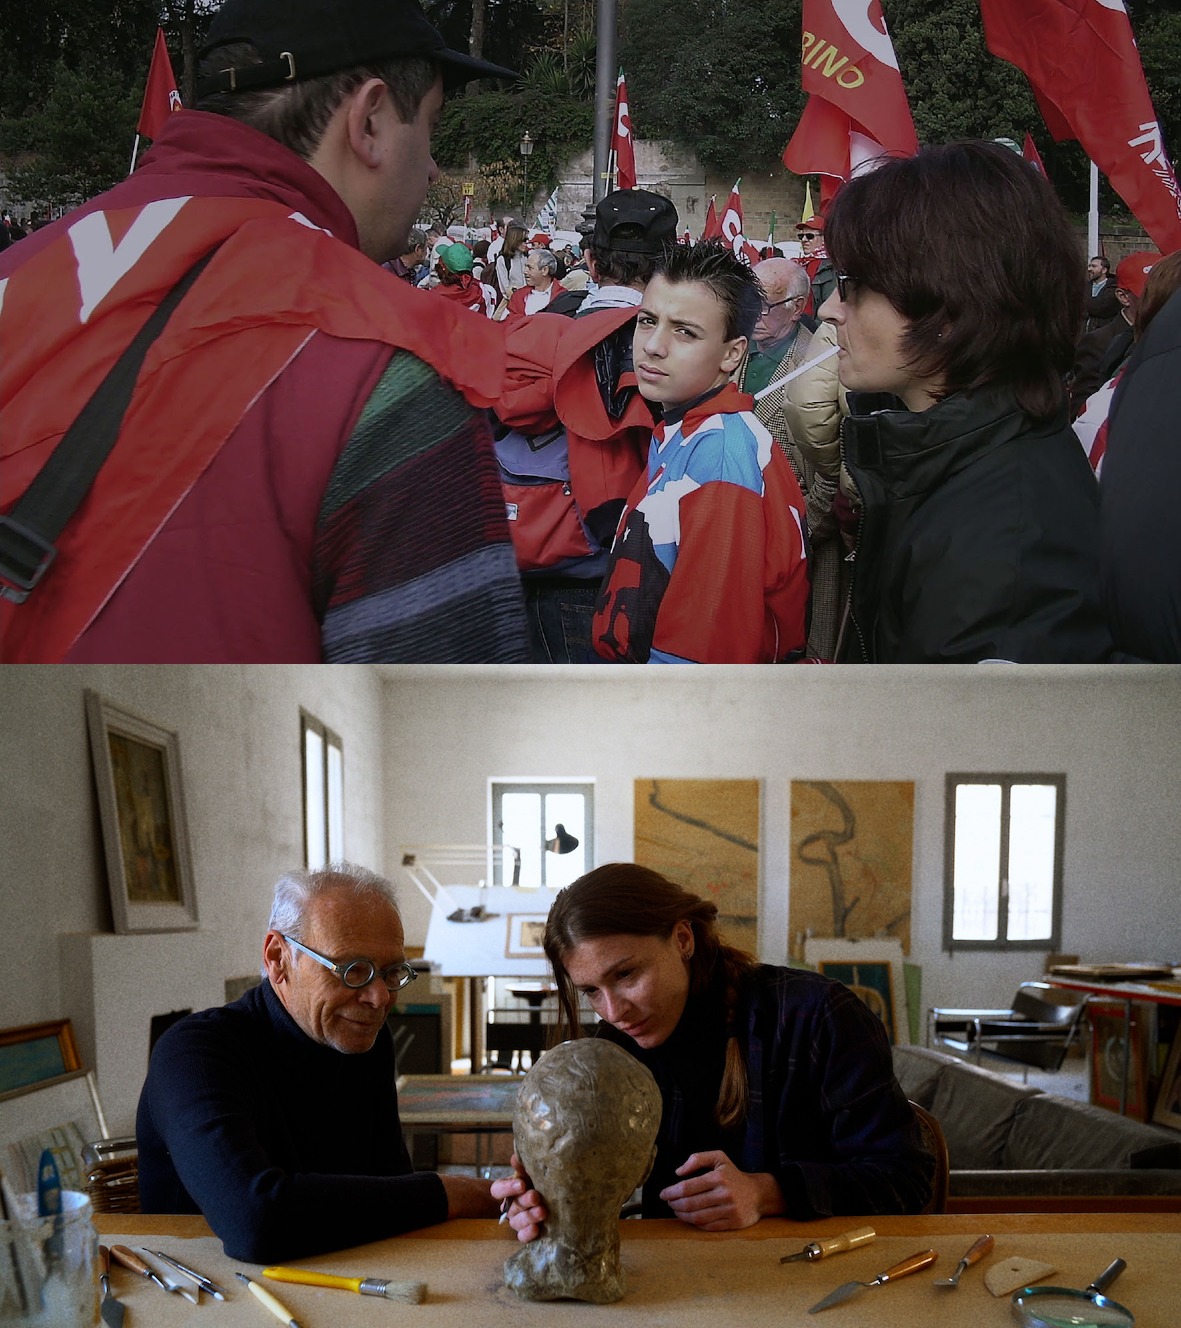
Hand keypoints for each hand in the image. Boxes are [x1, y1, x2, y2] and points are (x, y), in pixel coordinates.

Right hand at [489, 1153, 547, 1242]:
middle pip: (511, 1206)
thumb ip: (522, 1167)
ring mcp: (518, 1221)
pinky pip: (522, 1237)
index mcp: (507, 1190)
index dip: (507, 1188)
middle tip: (536, 1196)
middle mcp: (510, 1207)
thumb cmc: (537, 1182)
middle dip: (524, 1201)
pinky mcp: (526, 1233)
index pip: (498, 1190)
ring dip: (528, 1216)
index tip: (522, 1184)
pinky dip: (528, 1233)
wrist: (554, 1198)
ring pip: (516, 1222)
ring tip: (542, 1211)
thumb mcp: (530, 1173)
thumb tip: (516, 1157)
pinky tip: (536, 1228)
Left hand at [658, 1151, 783, 1230]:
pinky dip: (695, 1223)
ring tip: (676, 1210)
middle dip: (675, 1204)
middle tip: (669, 1202)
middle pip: (691, 1203)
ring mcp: (729, 1210)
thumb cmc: (733, 1175)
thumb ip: (697, 1159)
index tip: (663, 1194)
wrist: (758, 1194)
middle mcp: (724, 1194)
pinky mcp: (733, 1223)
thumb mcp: (719, 1158)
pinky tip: (689, 1218)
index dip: (672, 1192)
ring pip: (697, 1217)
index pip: (688, 1187)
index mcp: (719, 1177)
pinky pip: (708, 1226)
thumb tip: (678, 1172)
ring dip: (682, 1215)